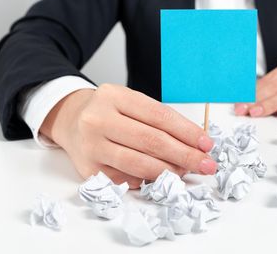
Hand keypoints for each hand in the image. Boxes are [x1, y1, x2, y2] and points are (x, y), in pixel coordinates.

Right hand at [40, 84, 216, 188]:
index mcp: (115, 96)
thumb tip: (193, 145)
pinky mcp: (87, 169)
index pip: (159, 116)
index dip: (187, 132)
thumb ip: (159, 120)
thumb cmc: (108, 111)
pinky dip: (147, 180)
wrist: (70, 119)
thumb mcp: (130, 102)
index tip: (206, 144)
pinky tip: (161, 179)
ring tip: (187, 173)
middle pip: (151, 141)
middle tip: (205, 164)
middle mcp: (99, 119)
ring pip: (138, 163)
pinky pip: (125, 179)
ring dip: (169, 171)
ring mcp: (91, 145)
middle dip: (184, 155)